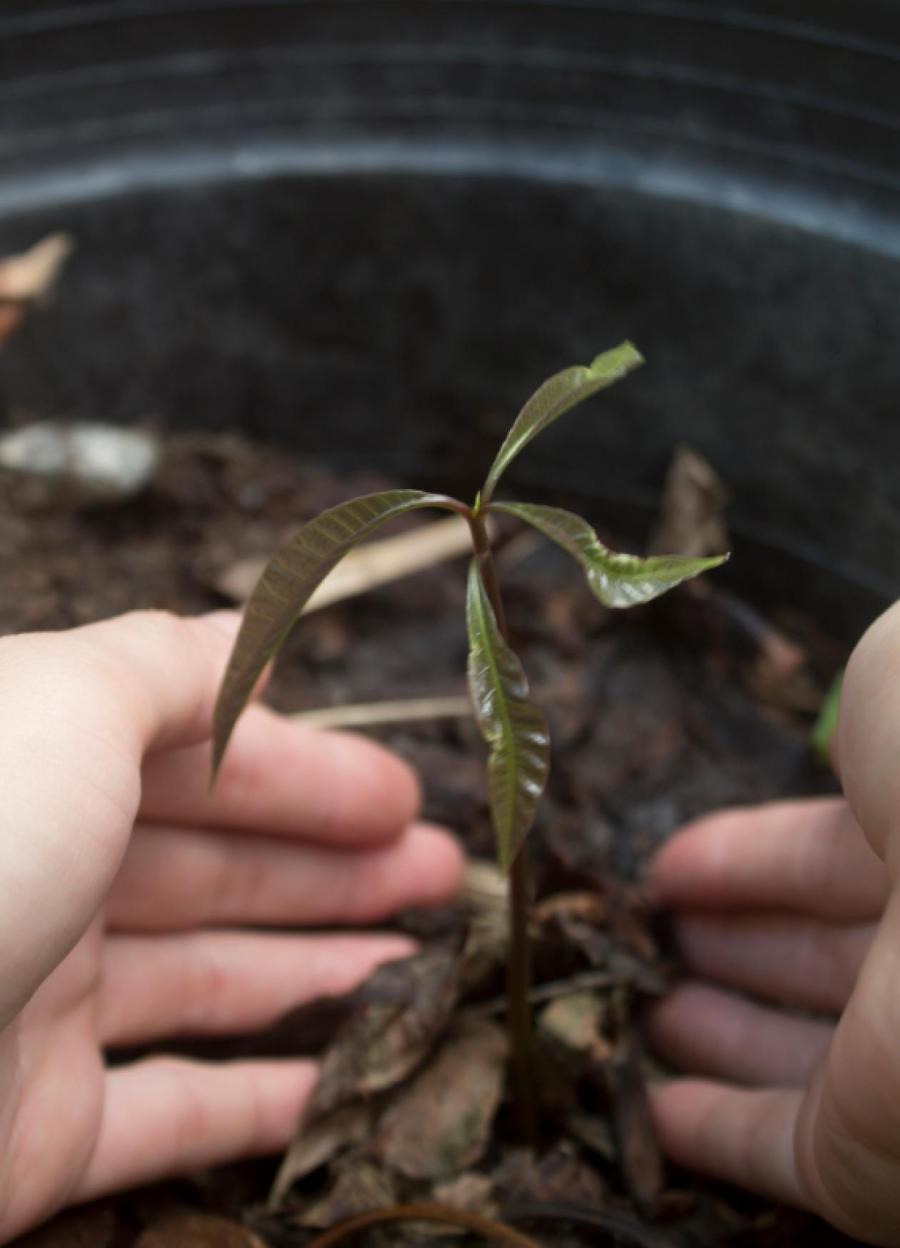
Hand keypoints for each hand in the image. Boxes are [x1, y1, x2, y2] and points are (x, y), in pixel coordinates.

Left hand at [0, 610, 462, 1241]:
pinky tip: (343, 1076)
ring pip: (207, 981)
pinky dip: (263, 1099)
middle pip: (217, 864)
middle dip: (336, 863)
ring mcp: (36, 1010)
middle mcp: (38, 879)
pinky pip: (171, 1112)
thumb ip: (170, 662)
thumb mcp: (64, 704)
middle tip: (442, 873)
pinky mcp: (36, 1136)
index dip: (310, 771)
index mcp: (39, 770)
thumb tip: (249, 632)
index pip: (199, 759)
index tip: (404, 796)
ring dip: (321, 966)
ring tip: (422, 959)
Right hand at [647, 600, 899, 1243]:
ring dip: (717, 1031)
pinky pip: (777, 1152)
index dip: (749, 857)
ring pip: (796, 1052)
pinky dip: (714, 1133)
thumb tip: (844, 751)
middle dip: (734, 938)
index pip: (834, 857)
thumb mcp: (894, 683)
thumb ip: (862, 716)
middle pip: (814, 953)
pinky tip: (657, 1109)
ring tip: (639, 1005)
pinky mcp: (869, 1159)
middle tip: (652, 930)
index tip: (673, 862)